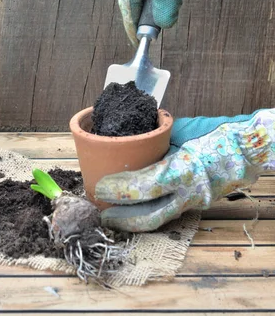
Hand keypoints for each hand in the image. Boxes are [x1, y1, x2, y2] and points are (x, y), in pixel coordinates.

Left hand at [94, 109, 274, 231]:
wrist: (250, 147)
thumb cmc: (215, 133)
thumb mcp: (183, 131)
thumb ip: (157, 139)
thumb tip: (129, 143)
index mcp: (184, 171)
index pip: (145, 187)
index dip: (120, 190)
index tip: (101, 187)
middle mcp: (190, 193)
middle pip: (150, 216)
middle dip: (122, 219)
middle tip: (102, 215)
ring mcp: (196, 203)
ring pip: (160, 219)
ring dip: (134, 220)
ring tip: (113, 216)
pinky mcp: (198, 206)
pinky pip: (169, 214)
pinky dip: (150, 214)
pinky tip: (135, 212)